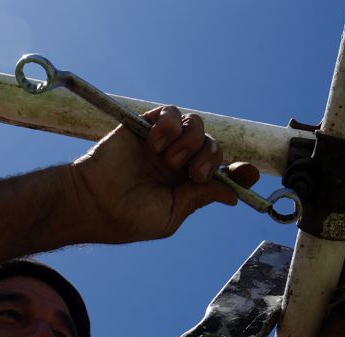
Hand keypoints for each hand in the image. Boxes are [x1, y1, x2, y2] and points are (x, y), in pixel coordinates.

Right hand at [69, 106, 256, 242]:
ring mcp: (163, 143)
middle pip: (214, 146)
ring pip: (198, 126)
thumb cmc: (128, 217)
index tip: (251, 172)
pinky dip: (170, 125)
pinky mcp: (146, 126)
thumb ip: (200, 198)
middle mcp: (178, 162)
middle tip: (192, 174)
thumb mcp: (171, 214)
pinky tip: (155, 143)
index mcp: (186, 186)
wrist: (93, 201)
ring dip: (191, 142)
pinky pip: (172, 113)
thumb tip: (232, 193)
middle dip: (211, 159)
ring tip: (168, 159)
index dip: (240, 172)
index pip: (222, 173)